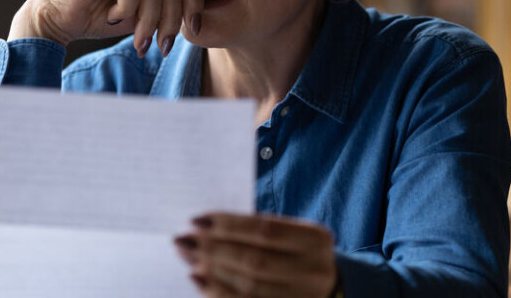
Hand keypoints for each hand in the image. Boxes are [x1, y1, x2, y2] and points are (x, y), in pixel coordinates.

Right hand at [7, 0, 203, 56]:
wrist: (55, 20)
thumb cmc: (98, 19)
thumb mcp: (142, 16)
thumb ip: (166, 10)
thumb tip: (199, 21)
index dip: (194, 4)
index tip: (193, 31)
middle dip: (172, 19)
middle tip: (160, 46)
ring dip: (149, 21)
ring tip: (139, 41)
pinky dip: (126, 10)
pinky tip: (112, 17)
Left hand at [174, 213, 337, 297]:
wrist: (327, 288)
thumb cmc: (296, 252)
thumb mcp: (290, 235)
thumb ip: (257, 230)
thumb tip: (206, 227)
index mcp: (314, 239)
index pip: (265, 230)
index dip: (228, 225)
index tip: (196, 220)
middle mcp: (312, 270)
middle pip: (254, 260)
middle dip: (213, 249)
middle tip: (183, 240)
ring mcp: (302, 297)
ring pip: (249, 286)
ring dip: (212, 271)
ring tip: (187, 258)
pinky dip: (219, 292)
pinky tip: (199, 280)